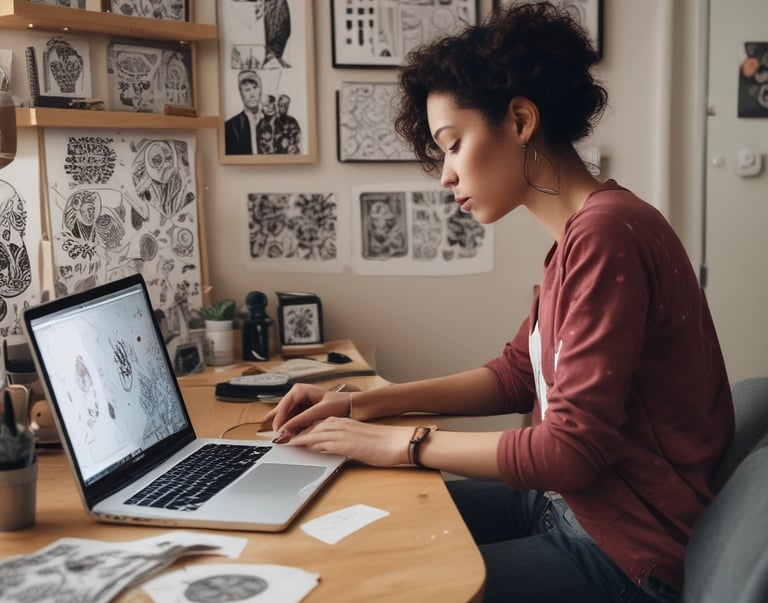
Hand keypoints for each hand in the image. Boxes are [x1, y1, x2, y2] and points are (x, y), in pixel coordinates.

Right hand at [263, 383, 350, 438]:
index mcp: (299, 390)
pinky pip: (294, 421)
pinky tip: (293, 435)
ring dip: (288, 428)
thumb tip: (285, 428)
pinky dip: (294, 429)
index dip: (280, 421)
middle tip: (282, 438)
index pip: (283, 407)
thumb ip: (301, 420)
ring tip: (288, 438)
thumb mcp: (319, 412)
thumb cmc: (339, 404)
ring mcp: (299, 404)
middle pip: (283, 413)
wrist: (352, 406)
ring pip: (287, 419)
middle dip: (283, 426)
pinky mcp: (303, 412)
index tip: (279, 433)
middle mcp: (297, 395)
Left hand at [286, 418, 413, 466]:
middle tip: (279, 436)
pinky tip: (296, 446)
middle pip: (311, 426)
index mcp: (344, 422)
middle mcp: (340, 424)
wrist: (396, 442)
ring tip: (281, 441)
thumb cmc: (383, 443)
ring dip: (295, 436)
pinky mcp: (343, 442)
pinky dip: (305, 442)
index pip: (317, 424)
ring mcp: (341, 432)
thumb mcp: (360, 440)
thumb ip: (346, 441)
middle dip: (294, 431)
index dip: (302, 429)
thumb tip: (336, 449)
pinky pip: (319, 441)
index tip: (290, 433)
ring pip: (311, 432)